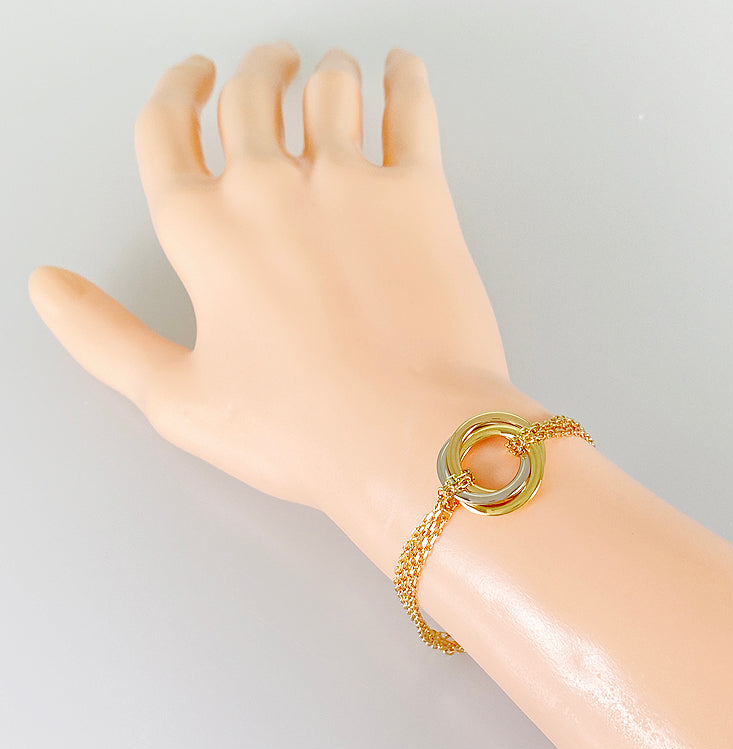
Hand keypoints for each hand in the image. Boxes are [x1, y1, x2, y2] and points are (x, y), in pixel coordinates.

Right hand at [28, 41, 531, 529]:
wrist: (410, 439)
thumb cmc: (306, 431)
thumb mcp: (179, 401)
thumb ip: (105, 339)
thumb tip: (49, 289)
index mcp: (204, 232)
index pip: (168, 132)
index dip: (174, 95)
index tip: (188, 79)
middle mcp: (271, 189)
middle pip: (249, 97)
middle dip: (252, 71)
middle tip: (267, 63)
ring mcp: (349, 183)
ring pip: (327, 90)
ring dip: (320, 70)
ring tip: (325, 68)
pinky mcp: (421, 195)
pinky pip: (409, 108)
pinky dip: (402, 78)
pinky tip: (399, 68)